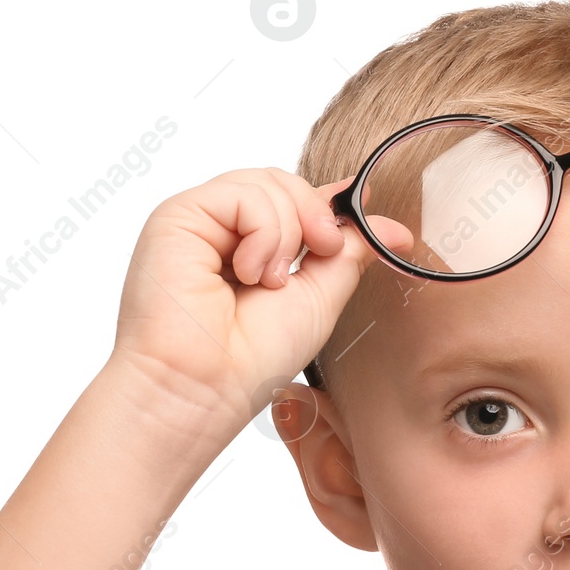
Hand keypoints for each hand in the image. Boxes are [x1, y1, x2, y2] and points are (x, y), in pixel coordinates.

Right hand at [108, 166, 411, 427]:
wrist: (207, 386)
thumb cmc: (253, 359)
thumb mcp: (320, 298)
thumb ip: (349, 254)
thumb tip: (391, 227)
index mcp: (249, 249)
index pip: (294, 203)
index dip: (330, 203)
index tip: (366, 206)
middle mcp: (222, 231)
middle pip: (283, 183)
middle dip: (315, 215)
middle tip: (323, 253)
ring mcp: (199, 221)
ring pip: (266, 184)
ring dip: (287, 234)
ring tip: (270, 282)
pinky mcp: (178, 216)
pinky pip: (243, 195)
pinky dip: (262, 234)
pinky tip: (248, 273)